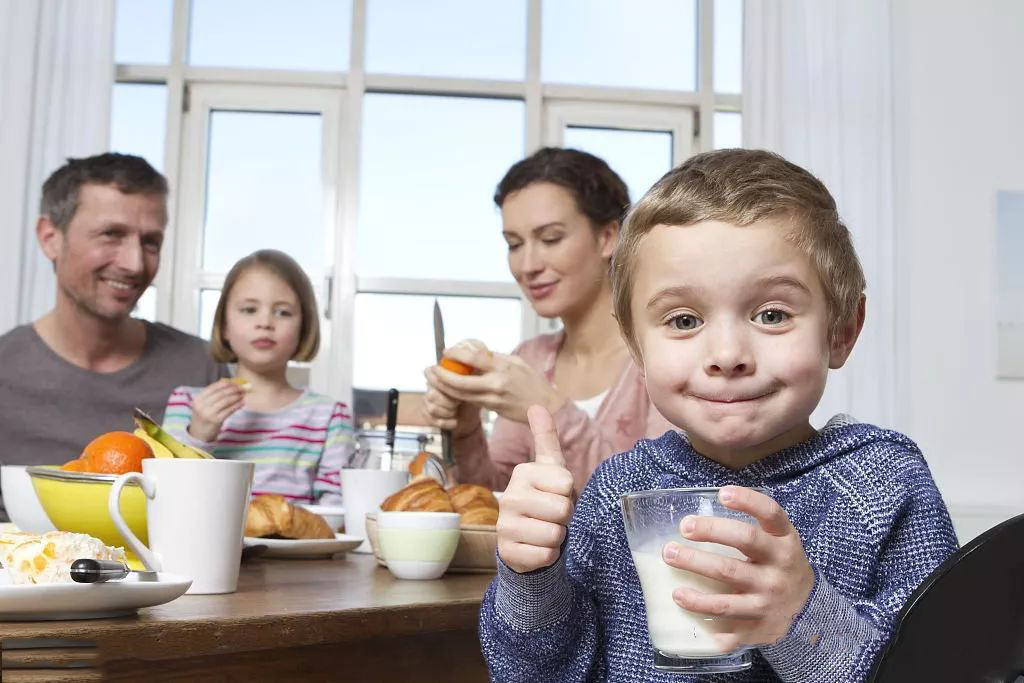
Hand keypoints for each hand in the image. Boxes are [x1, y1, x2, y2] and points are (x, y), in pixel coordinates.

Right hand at [188, 379, 245, 441]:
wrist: (199, 434)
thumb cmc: (204, 416)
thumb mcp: (203, 405)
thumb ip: (213, 395)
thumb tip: (229, 383)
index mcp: (198, 399)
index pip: (213, 387)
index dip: (226, 384)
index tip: (235, 382)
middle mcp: (202, 405)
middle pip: (221, 393)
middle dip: (233, 389)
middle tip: (242, 387)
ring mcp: (209, 413)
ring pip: (226, 401)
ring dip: (236, 396)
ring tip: (243, 394)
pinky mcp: (216, 420)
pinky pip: (229, 410)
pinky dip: (237, 405)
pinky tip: (242, 403)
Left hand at [423, 339, 566, 425]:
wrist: (545, 407)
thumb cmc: (533, 383)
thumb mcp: (517, 363)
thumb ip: (496, 358)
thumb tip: (476, 352)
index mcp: (502, 368)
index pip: (474, 358)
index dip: (456, 354)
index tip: (447, 351)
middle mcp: (496, 384)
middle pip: (461, 382)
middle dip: (442, 376)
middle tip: (432, 369)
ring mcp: (493, 398)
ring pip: (461, 394)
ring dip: (445, 387)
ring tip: (434, 378)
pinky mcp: (491, 408)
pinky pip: (470, 400)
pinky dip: (457, 394)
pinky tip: (450, 389)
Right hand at [496, 405, 574, 572]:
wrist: (526, 539)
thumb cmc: (543, 499)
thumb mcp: (549, 468)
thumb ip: (545, 437)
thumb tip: (535, 405)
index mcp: (522, 473)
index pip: (567, 484)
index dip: (569, 493)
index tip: (554, 494)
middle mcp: (509, 497)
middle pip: (563, 510)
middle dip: (564, 517)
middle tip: (550, 515)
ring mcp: (504, 526)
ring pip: (555, 534)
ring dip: (557, 537)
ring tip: (543, 530)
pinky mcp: (507, 552)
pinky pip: (546, 556)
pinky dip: (548, 555)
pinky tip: (535, 547)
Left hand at [661, 485, 814, 650]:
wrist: (808, 611)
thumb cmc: (780, 566)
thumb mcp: (778, 541)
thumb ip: (752, 525)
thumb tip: (698, 513)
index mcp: (784, 542)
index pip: (771, 513)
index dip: (748, 501)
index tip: (722, 494)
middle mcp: (779, 569)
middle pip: (744, 543)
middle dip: (709, 532)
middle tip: (681, 531)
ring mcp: (768, 600)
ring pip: (728, 596)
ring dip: (696, 587)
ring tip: (673, 576)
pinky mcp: (757, 627)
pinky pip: (726, 628)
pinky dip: (703, 620)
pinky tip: (684, 607)